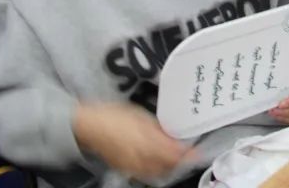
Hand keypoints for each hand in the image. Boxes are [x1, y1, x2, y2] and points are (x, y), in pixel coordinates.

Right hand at [72, 102, 193, 179]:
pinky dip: (157, 169)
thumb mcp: (140, 117)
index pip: (173, 154)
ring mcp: (132, 166)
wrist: (89, 126)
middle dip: (180, 162)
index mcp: (145, 142)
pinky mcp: (125, 169)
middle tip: (190, 154)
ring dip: (170, 167)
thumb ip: (158, 130)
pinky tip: (160, 162)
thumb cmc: (114, 116)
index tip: (199, 154)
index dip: (188, 155)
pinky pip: (146, 174)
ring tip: (177, 158)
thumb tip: (174, 138)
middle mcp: (140, 158)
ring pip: (157, 173)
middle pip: (167, 166)